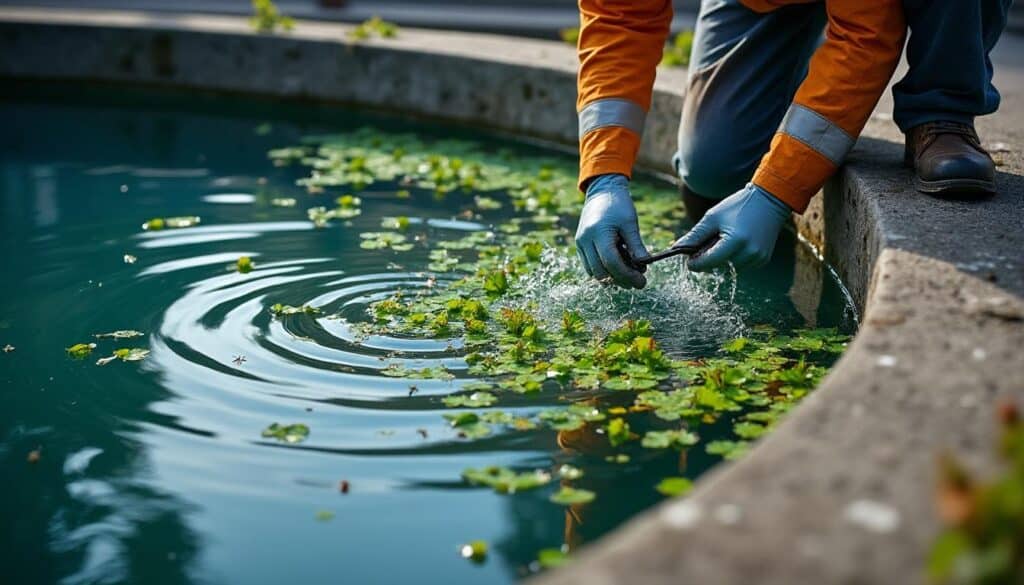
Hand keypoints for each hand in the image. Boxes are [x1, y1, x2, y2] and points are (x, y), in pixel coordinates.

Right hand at [574, 173, 648, 288]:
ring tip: (629, 271)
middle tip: (637, 280)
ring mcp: (580, 244)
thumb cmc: (618, 205)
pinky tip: (619, 266)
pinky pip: (590, 267)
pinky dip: (605, 271)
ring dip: (612, 277)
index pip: (611, 262)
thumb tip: (644, 266)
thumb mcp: (630, 223)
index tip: (642, 282)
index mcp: (598, 233)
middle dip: (620, 280)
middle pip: (601, 272)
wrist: (601, 191)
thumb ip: (636, 245)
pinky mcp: (580, 246)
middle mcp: (585, 240)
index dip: (627, 275)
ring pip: (594, 273)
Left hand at [673, 183, 790, 271]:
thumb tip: (676, 248)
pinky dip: (736, 257)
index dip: (696, 263)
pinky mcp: (763, 259)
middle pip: (719, 265)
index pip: (710, 261)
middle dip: (711, 257)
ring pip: (730, 267)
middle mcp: (749, 252)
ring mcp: (758, 257)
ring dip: (724, 258)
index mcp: (735, 241)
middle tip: (710, 241)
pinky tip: (739, 242)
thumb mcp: (713, 217)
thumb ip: (695, 235)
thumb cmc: (738, 206)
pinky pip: (742, 265)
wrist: (769, 200)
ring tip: (728, 238)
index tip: (689, 261)